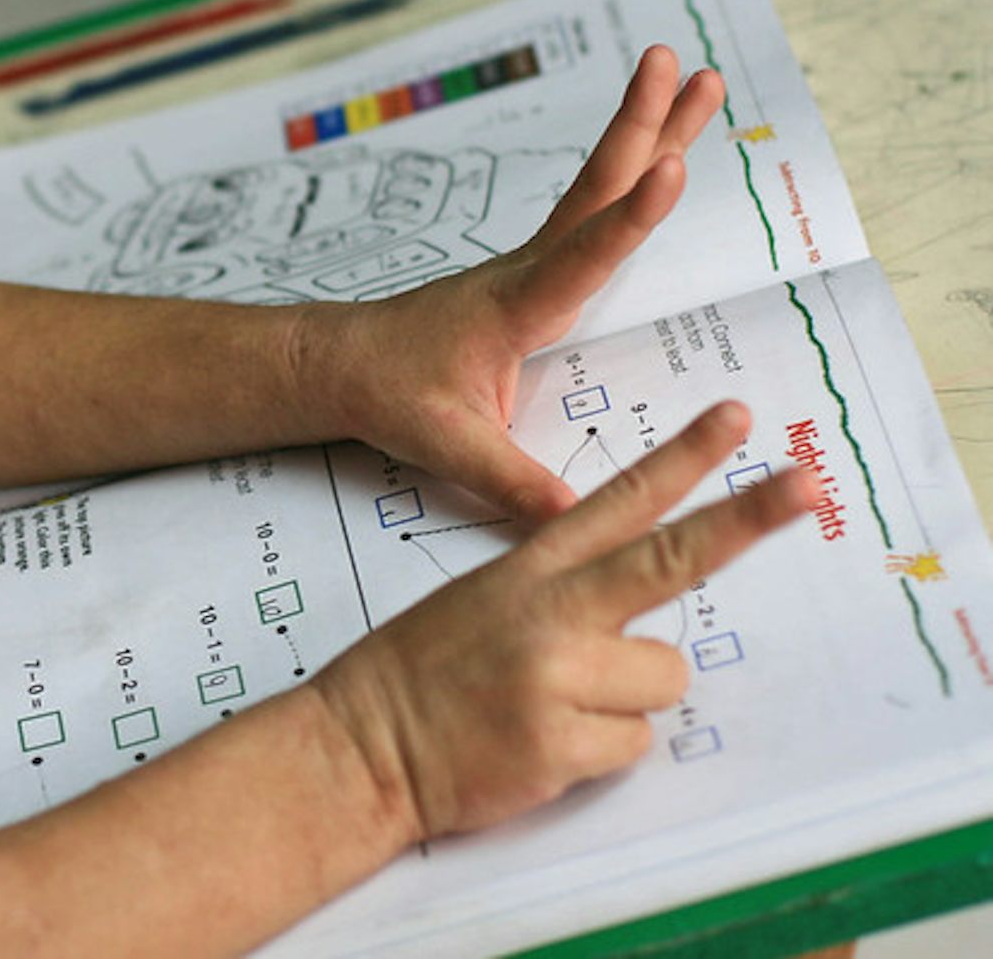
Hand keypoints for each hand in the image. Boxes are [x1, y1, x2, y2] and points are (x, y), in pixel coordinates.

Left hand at [305, 44, 723, 521]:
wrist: (341, 363)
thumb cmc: (389, 395)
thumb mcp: (446, 444)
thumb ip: (511, 479)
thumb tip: (574, 520)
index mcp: (515, 305)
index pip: (582, 255)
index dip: (629, 218)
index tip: (671, 168)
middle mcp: (529, 270)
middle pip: (597, 188)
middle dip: (646, 126)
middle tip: (689, 65)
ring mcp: (532, 263)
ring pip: (597, 187)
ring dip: (647, 131)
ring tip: (695, 77)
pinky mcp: (534, 271)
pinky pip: (591, 213)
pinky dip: (628, 175)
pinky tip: (657, 153)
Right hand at [309, 403, 813, 840]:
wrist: (361, 746)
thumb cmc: (422, 675)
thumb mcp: (484, 603)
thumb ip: (564, 596)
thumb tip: (643, 617)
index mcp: (528, 569)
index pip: (618, 501)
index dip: (681, 459)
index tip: (735, 419)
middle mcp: (549, 612)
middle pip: (671, 559)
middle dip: (746, 519)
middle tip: (808, 489)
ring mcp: (556, 676)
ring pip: (664, 677)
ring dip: (628, 700)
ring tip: (556, 707)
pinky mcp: (561, 742)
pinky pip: (635, 743)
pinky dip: (600, 750)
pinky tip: (542, 744)